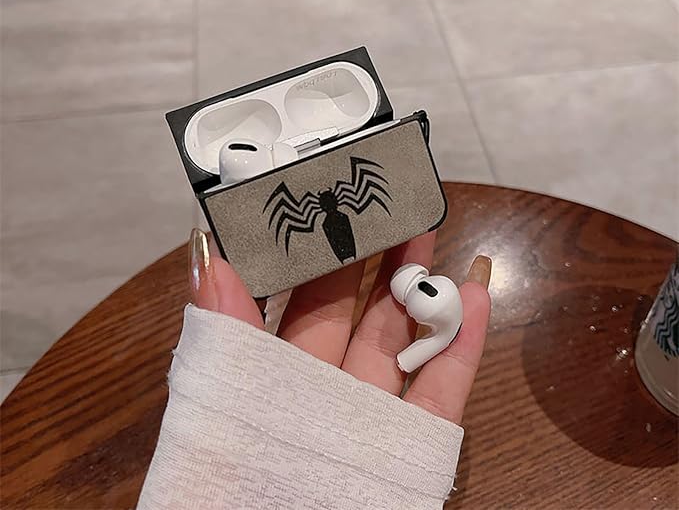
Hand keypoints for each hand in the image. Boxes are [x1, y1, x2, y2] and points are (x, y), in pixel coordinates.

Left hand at [189, 229, 490, 423]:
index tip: (322, 204)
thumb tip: (207, 251)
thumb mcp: (216, 402)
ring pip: (398, 337)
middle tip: (378, 202)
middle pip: (346, 308)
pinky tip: (476, 292)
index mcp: (264, 376)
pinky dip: (463, 340)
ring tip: (429, 230)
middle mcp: (317, 390)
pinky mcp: (411, 447)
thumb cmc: (227, 493)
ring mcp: (367, 415)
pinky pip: (443, 387)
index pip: (285, 299)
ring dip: (416, 283)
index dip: (306, 251)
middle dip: (365, 254)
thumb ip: (219, 329)